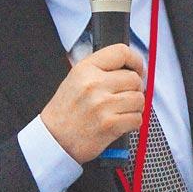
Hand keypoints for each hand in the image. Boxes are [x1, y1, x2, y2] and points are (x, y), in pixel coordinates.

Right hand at [40, 43, 145, 163]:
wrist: (53, 139)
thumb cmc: (66, 110)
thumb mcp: (76, 78)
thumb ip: (101, 69)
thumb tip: (132, 67)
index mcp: (86, 69)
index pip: (121, 52)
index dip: (135, 61)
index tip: (137, 69)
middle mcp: (94, 84)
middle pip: (134, 78)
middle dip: (134, 88)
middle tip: (125, 96)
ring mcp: (102, 105)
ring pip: (139, 99)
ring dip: (135, 107)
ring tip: (121, 110)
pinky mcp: (110, 125)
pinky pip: (137, 119)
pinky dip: (132, 122)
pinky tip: (120, 122)